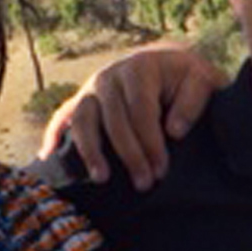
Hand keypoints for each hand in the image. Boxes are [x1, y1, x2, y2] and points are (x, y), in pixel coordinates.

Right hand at [38, 43, 224, 190]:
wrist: (172, 67)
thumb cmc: (189, 79)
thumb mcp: (203, 81)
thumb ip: (193, 101)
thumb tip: (172, 131)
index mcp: (139, 67)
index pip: (141, 110)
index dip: (151, 142)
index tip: (162, 171)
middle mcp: (110, 75)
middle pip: (113, 119)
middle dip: (129, 154)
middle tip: (144, 183)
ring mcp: (92, 88)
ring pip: (83, 118)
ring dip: (90, 150)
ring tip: (101, 179)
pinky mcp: (83, 100)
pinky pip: (63, 116)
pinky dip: (53, 134)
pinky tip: (47, 156)